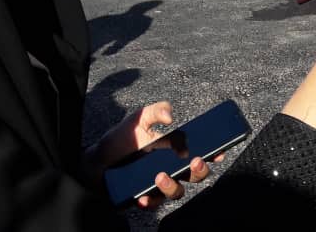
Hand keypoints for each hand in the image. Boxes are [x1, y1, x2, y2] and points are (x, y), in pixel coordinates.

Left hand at [83, 102, 220, 209]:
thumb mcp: (138, 119)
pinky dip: (149, 201)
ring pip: (176, 192)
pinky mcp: (144, 197)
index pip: (200, 154)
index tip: (219, 151)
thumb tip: (170, 117)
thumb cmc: (122, 140)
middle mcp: (171, 170)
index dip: (213, 154)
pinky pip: (152, 204)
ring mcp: (158, 186)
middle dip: (200, 170)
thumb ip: (155, 111)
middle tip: (195, 161)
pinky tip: (142, 196)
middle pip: (195, 176)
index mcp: (174, 152)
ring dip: (172, 186)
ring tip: (159, 176)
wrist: (97, 160)